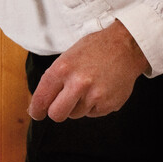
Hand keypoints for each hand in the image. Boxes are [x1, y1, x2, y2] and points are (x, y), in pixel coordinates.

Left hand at [28, 20, 150, 121]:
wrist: (126, 47)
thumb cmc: (95, 49)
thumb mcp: (68, 57)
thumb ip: (54, 79)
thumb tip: (41, 102)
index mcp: (62, 69)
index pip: (41, 98)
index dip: (36, 109)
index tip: (37, 113)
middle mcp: (77, 84)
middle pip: (56, 115)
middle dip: (56, 112)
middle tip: (61, 105)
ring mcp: (94, 96)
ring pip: (75, 114)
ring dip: (78, 105)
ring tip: (88, 87)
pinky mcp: (108, 104)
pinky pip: (93, 113)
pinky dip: (94, 105)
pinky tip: (100, 89)